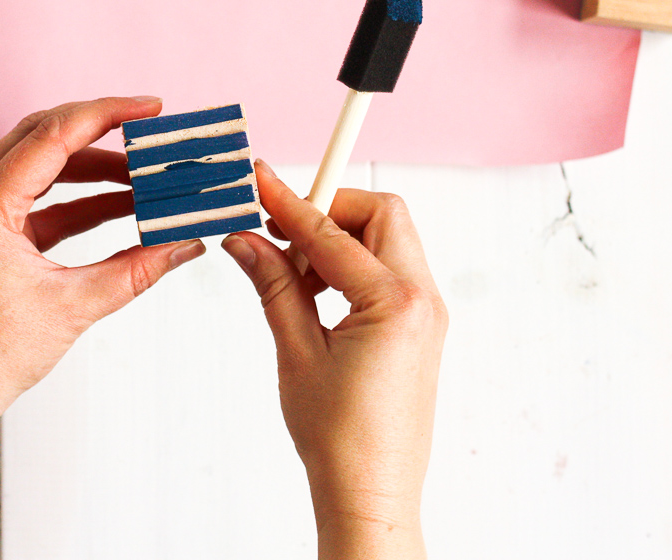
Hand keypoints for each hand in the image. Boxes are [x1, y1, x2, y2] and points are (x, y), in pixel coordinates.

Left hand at [0, 97, 205, 435]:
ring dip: (92, 169)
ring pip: (41, 166)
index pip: (53, 135)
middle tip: (149, 133)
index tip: (148, 108)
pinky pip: (38, 200)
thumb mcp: (73, 307)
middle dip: (102, 134)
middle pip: (44, 137)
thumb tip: (184, 246)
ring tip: (143, 180)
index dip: (106, 115)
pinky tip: (118, 206)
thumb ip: (135, 271)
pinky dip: (77, 199)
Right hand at [221, 160, 446, 559]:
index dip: (290, 201)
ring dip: (338, 240)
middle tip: (280, 232)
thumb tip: (245, 240)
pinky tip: (316, 295)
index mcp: (396, 303)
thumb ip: (274, 285)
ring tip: (293, 275)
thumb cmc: (339, 437)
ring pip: (387, 240)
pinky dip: (352, 266)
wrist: (371, 492)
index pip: (333, 231)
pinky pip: (389, 271)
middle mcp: (422, 299)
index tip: (259, 179)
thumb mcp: (296, 352)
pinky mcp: (419, 326)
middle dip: (329, 210)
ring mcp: (426, 312)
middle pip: (381, 215)